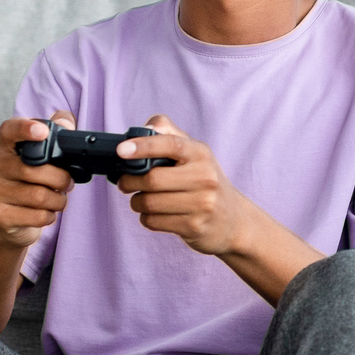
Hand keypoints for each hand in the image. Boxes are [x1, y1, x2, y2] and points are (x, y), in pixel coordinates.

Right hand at [0, 109, 74, 247]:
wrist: (9, 218)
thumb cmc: (28, 180)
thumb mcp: (41, 153)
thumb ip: (56, 131)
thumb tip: (65, 123)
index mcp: (3, 144)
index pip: (10, 130)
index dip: (26, 129)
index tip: (43, 132)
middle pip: (33, 170)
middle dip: (60, 179)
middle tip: (67, 183)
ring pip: (38, 196)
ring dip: (58, 200)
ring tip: (58, 199)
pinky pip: (36, 216)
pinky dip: (50, 215)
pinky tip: (46, 212)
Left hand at [115, 115, 263, 256]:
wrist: (233, 220)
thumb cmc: (205, 182)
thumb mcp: (195, 155)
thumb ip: (170, 135)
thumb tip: (145, 127)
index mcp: (201, 154)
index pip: (170, 144)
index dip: (143, 146)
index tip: (121, 150)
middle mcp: (205, 177)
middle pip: (152, 179)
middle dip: (129, 182)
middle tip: (124, 183)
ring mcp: (202, 204)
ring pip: (149, 203)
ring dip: (136, 202)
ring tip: (139, 200)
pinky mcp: (194, 227)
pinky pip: (154, 221)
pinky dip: (146, 218)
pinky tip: (154, 214)